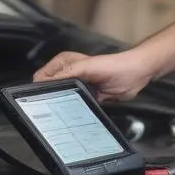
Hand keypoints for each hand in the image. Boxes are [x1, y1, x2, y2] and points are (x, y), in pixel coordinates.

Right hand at [33, 50, 152, 103]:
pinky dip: (73, 109)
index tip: (42, 98)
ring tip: (64, 109)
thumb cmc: (113, 66)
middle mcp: (69, 74)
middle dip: (50, 98)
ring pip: (61, 99)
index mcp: (64, 63)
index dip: (41, 87)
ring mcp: (77, 86)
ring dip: (62, 104)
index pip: (42, 76)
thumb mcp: (84, 67)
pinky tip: (75, 112)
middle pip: (50, 89)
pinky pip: (74, 106)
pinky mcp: (87, 96)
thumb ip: (64, 74)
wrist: (134, 75)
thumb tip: (44, 83)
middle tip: (53, 106)